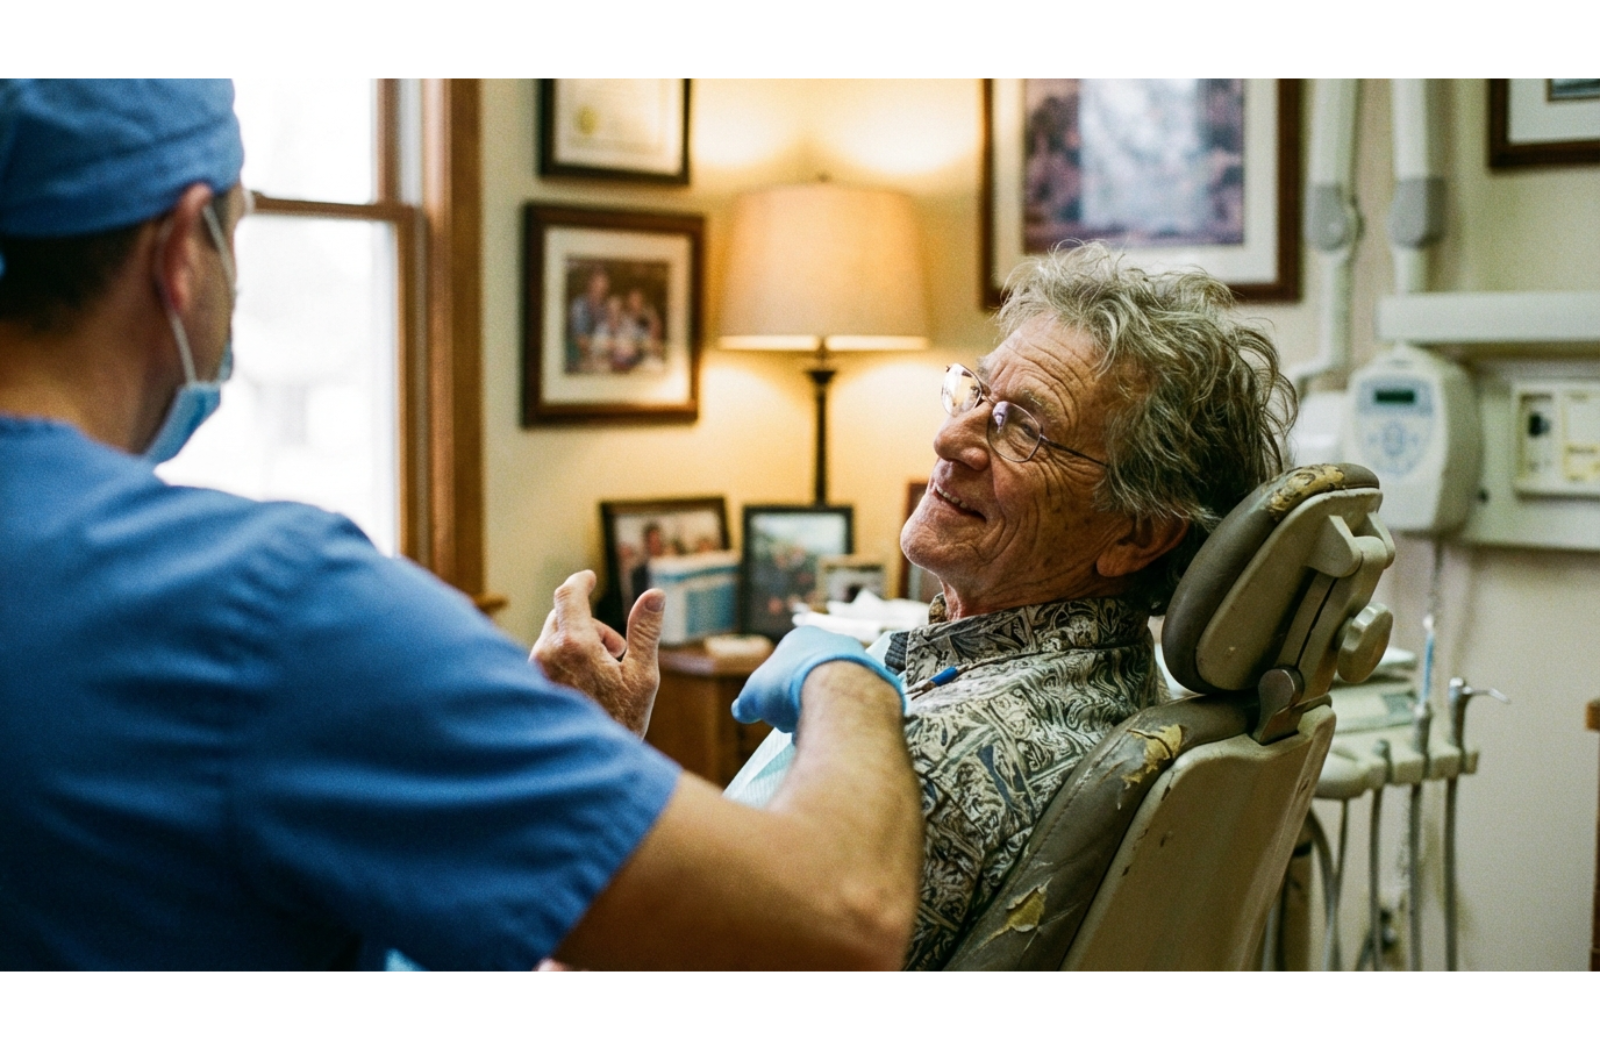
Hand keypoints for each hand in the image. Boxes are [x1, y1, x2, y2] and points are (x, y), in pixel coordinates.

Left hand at [533, 570, 662, 735]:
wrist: (588, 768)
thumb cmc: (621, 722)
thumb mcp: (643, 677)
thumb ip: (646, 632)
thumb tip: (654, 594)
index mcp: (574, 646)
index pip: (568, 595)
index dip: (580, 581)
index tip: (589, 578)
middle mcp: (546, 655)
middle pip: (562, 616)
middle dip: (591, 624)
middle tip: (618, 650)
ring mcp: (533, 672)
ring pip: (553, 638)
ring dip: (580, 642)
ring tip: (606, 672)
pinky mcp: (529, 687)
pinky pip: (545, 658)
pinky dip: (566, 659)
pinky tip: (585, 686)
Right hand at [731, 626, 904, 734]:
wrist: (839, 694)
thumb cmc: (789, 687)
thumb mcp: (754, 696)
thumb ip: (747, 702)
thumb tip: (741, 710)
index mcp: (803, 636)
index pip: (786, 661)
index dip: (777, 687)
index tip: (775, 706)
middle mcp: (836, 642)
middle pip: (814, 676)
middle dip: (803, 700)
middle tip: (796, 722)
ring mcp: (861, 661)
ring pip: (838, 691)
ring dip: (827, 711)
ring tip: (818, 731)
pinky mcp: (880, 683)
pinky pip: (859, 704)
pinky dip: (848, 719)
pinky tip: (839, 733)